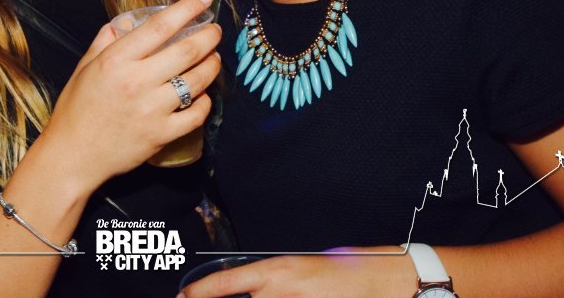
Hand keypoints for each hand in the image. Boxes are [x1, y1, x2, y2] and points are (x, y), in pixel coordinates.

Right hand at [38, 0, 220, 193]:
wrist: (72, 156)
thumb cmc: (76, 110)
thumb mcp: (85, 67)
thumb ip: (106, 40)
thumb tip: (127, 22)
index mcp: (116, 61)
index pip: (160, 26)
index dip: (188, 8)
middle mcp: (136, 82)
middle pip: (187, 51)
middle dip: (209, 36)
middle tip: (216, 31)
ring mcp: (151, 110)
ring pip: (197, 81)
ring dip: (212, 65)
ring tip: (214, 58)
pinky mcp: (161, 135)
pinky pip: (196, 114)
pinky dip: (205, 101)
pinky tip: (203, 94)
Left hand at [178, 250, 414, 297]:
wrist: (381, 278)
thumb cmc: (342, 269)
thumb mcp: (300, 269)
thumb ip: (271, 282)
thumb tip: (248, 290)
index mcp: (278, 270)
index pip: (227, 282)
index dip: (201, 292)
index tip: (183, 297)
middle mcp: (282, 289)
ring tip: (276, 296)